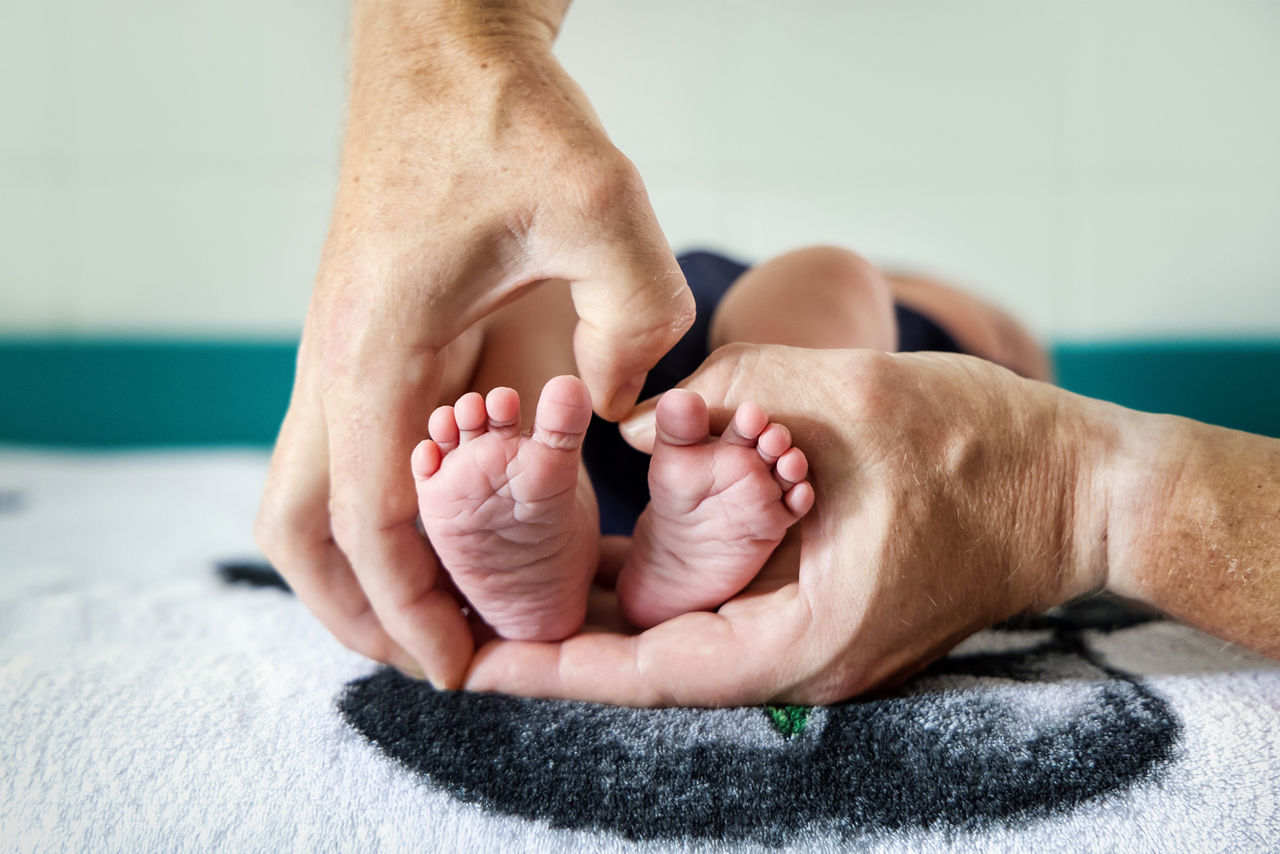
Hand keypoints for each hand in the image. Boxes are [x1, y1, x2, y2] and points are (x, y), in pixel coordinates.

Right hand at [254, 2, 692, 685]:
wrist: (446, 58)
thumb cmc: (505, 117)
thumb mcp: (599, 200)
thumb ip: (634, 312)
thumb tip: (624, 411)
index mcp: (374, 350)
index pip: (368, 520)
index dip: (413, 610)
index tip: (465, 669)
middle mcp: (339, 365)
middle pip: (303, 531)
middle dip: (359, 612)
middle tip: (441, 662)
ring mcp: (349, 357)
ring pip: (316, 499)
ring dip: (366, 572)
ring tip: (448, 619)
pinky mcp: (378, 345)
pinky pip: (361, 456)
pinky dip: (395, 516)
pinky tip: (467, 533)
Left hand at [464, 345, 1108, 704]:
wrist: (1088, 489)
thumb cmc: (995, 451)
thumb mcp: (859, 399)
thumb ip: (738, 394)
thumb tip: (637, 419)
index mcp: (805, 640)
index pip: (649, 673)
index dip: (553, 668)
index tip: (468, 664)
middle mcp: (802, 658)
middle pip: (651, 664)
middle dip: (559, 641)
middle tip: (462, 617)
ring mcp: (815, 637)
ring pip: (683, 637)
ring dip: (605, 613)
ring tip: (510, 583)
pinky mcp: (824, 603)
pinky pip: (722, 605)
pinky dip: (662, 583)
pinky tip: (609, 549)